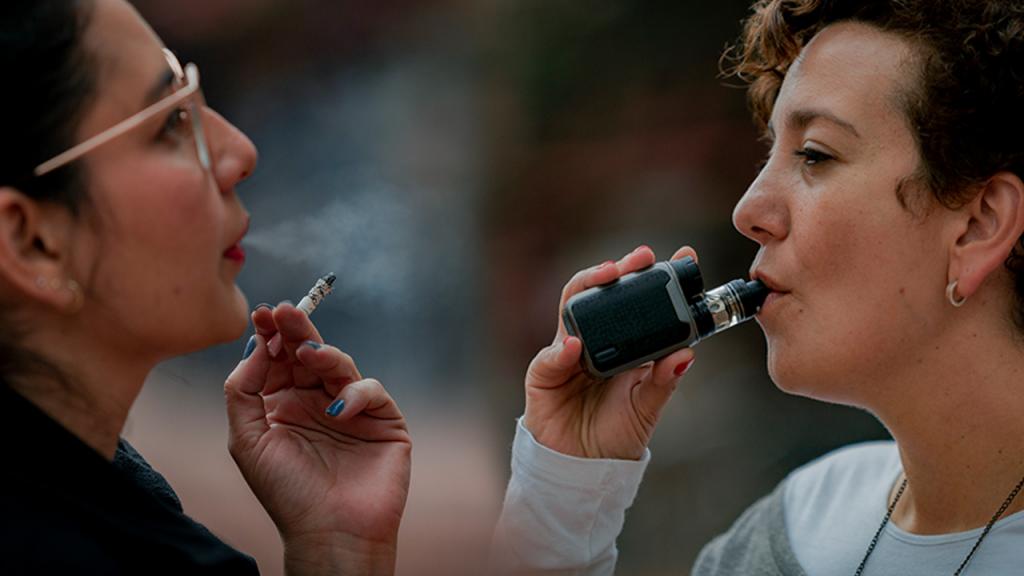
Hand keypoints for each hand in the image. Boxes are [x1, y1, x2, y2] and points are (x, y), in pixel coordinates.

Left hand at [224, 303, 410, 573]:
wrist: (331, 532)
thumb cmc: (286, 492)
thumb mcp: (248, 439)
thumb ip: (243, 390)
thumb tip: (256, 346)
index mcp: (284, 405)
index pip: (278, 359)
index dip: (272, 335)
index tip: (263, 314)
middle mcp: (317, 402)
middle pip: (309, 353)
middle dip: (297, 330)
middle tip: (287, 310)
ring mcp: (351, 409)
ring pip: (340, 365)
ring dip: (324, 353)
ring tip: (309, 354)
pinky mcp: (383, 419)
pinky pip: (370, 390)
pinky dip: (355, 393)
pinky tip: (337, 411)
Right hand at [523, 245, 697, 460]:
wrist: (584, 469)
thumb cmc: (615, 433)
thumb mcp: (647, 406)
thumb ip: (664, 379)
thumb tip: (687, 354)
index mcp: (620, 344)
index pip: (634, 302)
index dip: (650, 277)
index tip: (681, 258)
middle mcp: (593, 340)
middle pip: (599, 292)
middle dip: (617, 269)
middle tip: (640, 257)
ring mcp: (566, 352)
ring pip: (572, 307)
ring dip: (588, 286)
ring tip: (608, 275)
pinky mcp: (544, 374)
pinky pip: (551, 357)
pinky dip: (562, 350)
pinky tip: (576, 346)